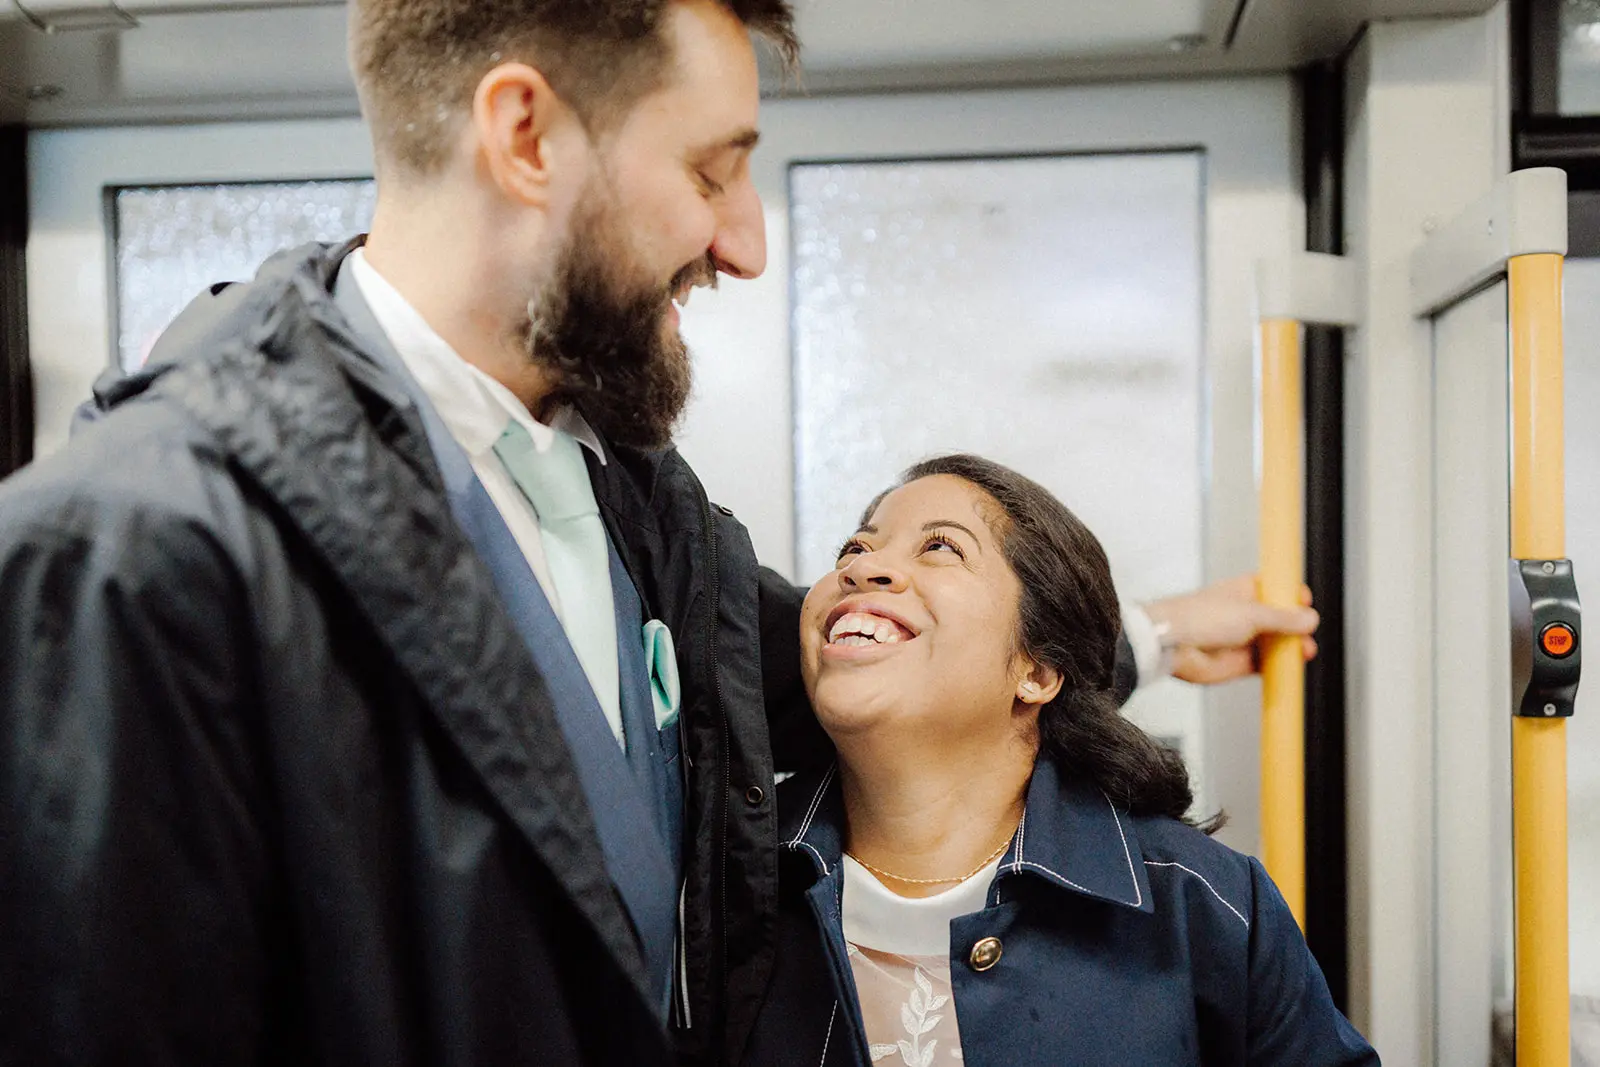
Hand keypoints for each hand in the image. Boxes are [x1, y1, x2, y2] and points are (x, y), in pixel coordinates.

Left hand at [1144, 574, 1318, 685]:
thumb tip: (1309, 618)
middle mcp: (1245, 614)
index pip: (1275, 589)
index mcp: (1245, 590)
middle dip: (1297, 626)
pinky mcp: (1239, 662)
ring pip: (1275, 643)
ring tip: (1304, 651)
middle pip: (1280, 619)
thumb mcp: (1251, 613)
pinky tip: (1290, 668)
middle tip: (1308, 632)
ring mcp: (1242, 638)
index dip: (1292, 595)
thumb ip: (1283, 618)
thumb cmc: (1199, 617)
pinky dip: (1278, 667)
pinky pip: (1265, 665)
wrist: (1173, 645)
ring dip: (1291, 648)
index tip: (1306, 601)